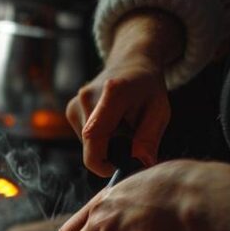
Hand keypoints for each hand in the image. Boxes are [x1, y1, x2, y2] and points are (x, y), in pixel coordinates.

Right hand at [66, 10, 183, 175]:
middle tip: (132, 138)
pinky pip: (84, 138)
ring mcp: (74, 104)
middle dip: (112, 152)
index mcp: (111, 95)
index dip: (104, 164)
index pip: (95, 140)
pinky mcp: (70, 110)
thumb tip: (142, 164)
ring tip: (122, 126)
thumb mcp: (159, 111)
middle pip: (92, 147)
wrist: (131, 63)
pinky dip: (99, 137)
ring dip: (106, 144)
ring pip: (88, 145)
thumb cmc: (148, 87)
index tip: (121, 168)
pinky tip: (111, 121)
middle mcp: (86, 98)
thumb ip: (149, 138)